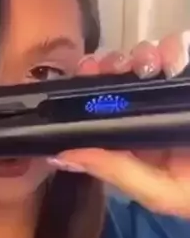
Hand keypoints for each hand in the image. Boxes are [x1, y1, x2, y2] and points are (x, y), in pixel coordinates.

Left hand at [49, 32, 189, 217]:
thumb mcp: (161, 192)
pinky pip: (185, 48)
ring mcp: (180, 92)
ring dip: (148, 53)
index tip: (86, 70)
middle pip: (129, 72)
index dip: (94, 82)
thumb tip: (61, 156)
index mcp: (140, 136)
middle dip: (118, 62)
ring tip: (152, 64)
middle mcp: (158, 109)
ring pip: (157, 56)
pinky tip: (176, 59)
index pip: (108, 101)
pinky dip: (178, 45)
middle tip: (114, 64)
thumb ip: (115, 172)